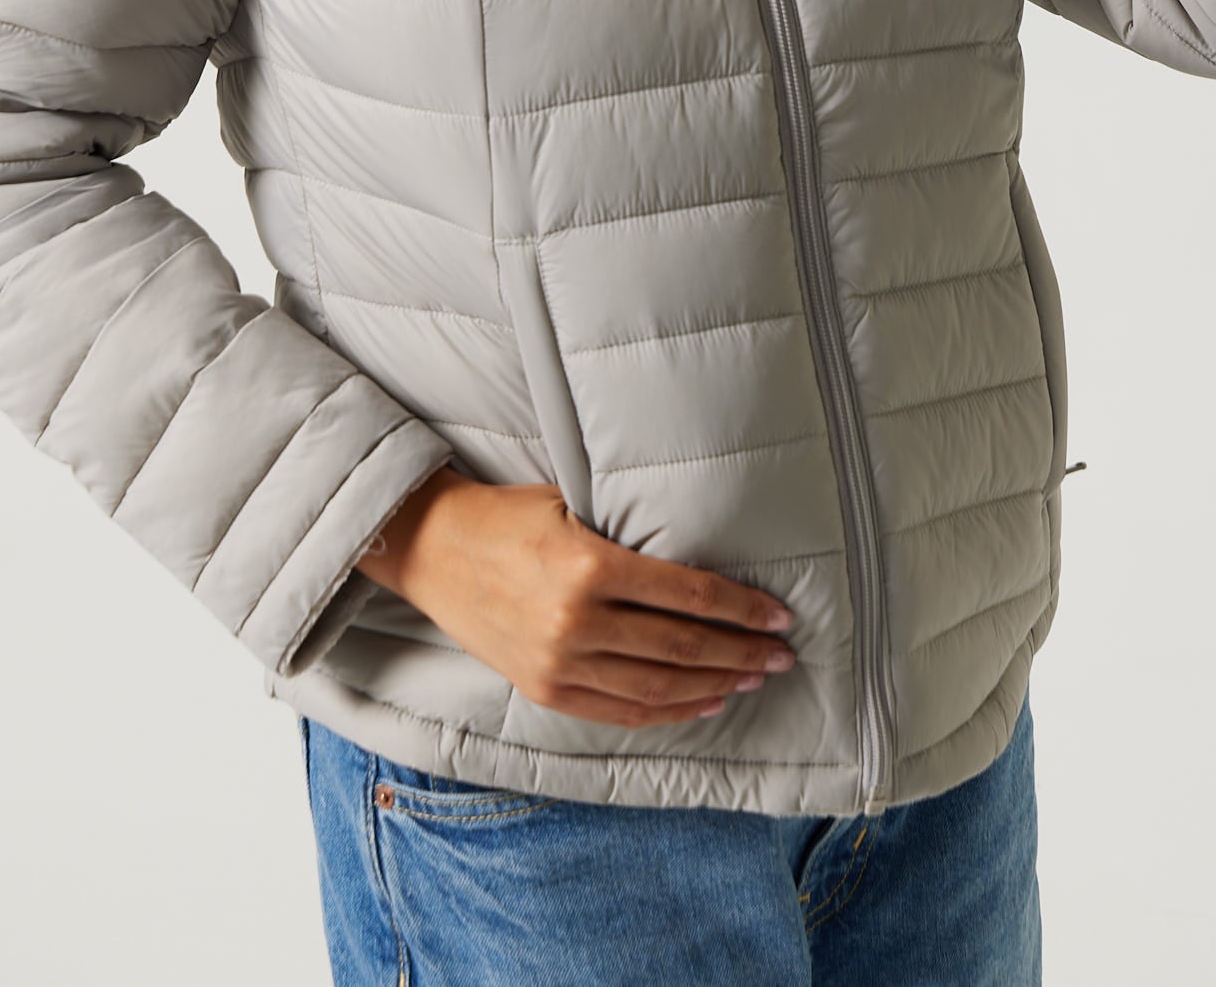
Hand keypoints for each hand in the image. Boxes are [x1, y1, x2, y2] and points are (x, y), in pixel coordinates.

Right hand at [360, 468, 799, 728]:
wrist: (432, 548)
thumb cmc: (508, 514)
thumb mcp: (572, 506)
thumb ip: (628, 539)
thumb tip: (701, 558)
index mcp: (588, 567)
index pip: (689, 596)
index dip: (742, 609)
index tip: (780, 616)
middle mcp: (576, 622)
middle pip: (682, 646)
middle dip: (742, 652)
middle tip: (782, 653)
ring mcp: (559, 664)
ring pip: (658, 686)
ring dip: (715, 684)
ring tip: (753, 677)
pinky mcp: (544, 690)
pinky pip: (622, 710)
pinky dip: (669, 710)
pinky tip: (703, 701)